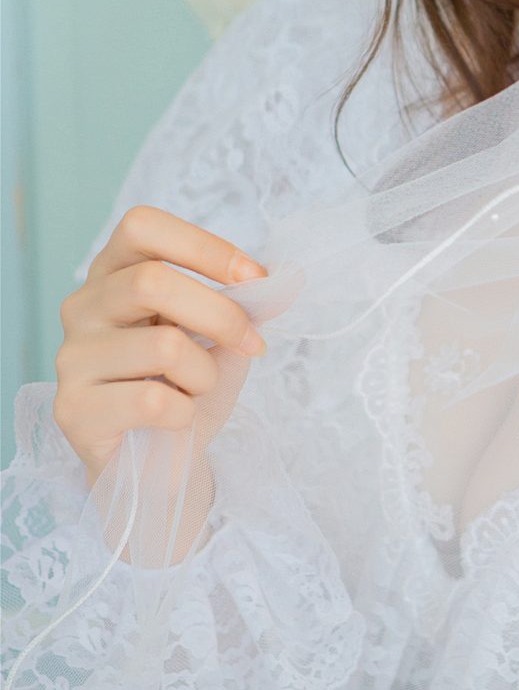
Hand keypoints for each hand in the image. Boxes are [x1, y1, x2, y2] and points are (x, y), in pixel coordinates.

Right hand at [52, 207, 270, 559]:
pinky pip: (152, 399)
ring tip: (197, 391)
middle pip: (151, 281)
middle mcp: (82, 307)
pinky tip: (176, 419)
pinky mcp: (73, 409)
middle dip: (221, 314)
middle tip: (253, 345)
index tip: (255, 276)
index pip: (142, 226)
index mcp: (114, 274)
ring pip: (163, 345)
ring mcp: (71, 357)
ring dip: (204, 374)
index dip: (204, 246)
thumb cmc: (187, 388)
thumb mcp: (220, 338)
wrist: (162, 463)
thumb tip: (276, 283)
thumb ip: (241, 305)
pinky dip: (185, 413)